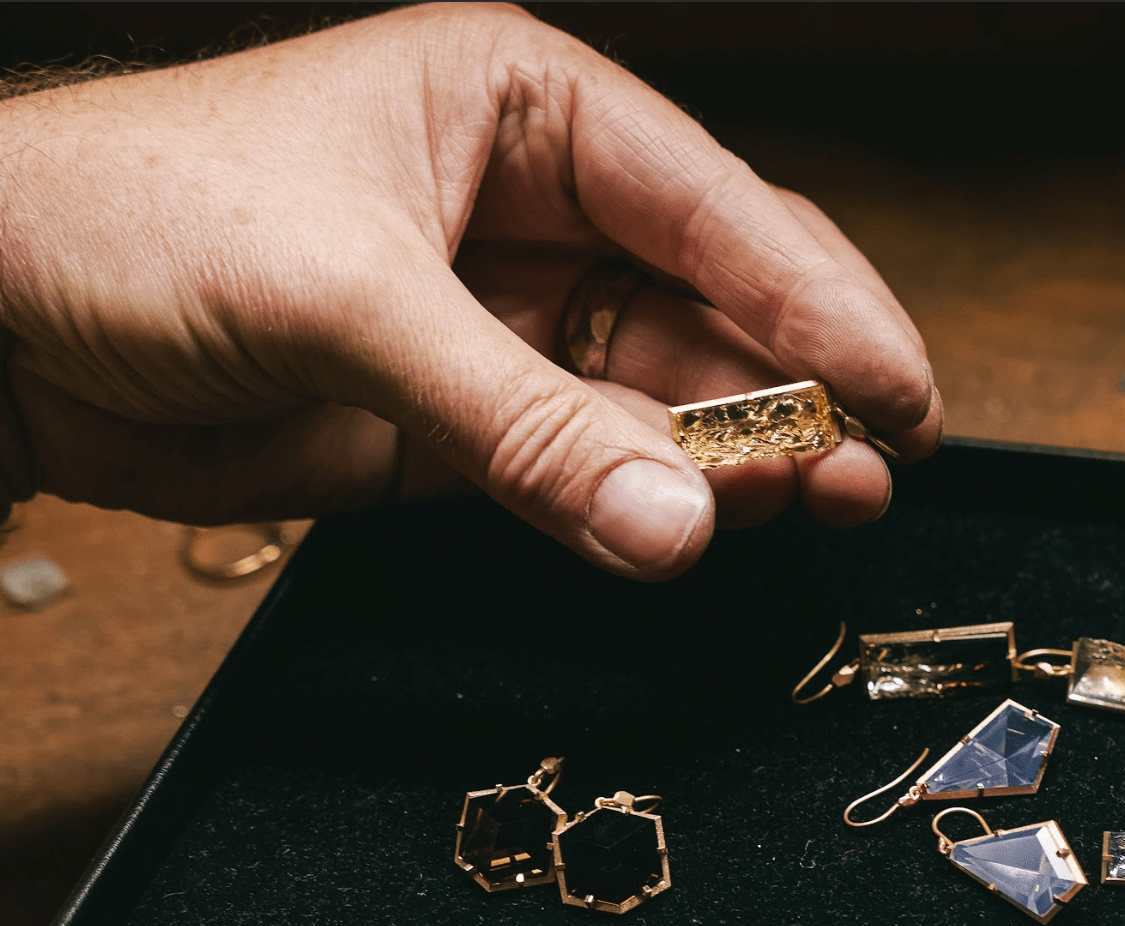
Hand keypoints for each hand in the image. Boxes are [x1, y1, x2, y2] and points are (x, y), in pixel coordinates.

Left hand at [0, 3, 939, 578]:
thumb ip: (523, 424)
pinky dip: (650, 502)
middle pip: (717, 297)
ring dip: (745, 453)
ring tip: (826, 506)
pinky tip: (707, 525)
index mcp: (519, 106)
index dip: (817, 297)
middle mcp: (532, 208)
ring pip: (667, 393)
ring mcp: (506, 323)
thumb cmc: (129, 217)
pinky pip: (592, 466)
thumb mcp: (345, 298)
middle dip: (803, 379)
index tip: (899, 386)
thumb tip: (678, 524)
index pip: (712, 200)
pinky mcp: (465, 426)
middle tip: (881, 462)